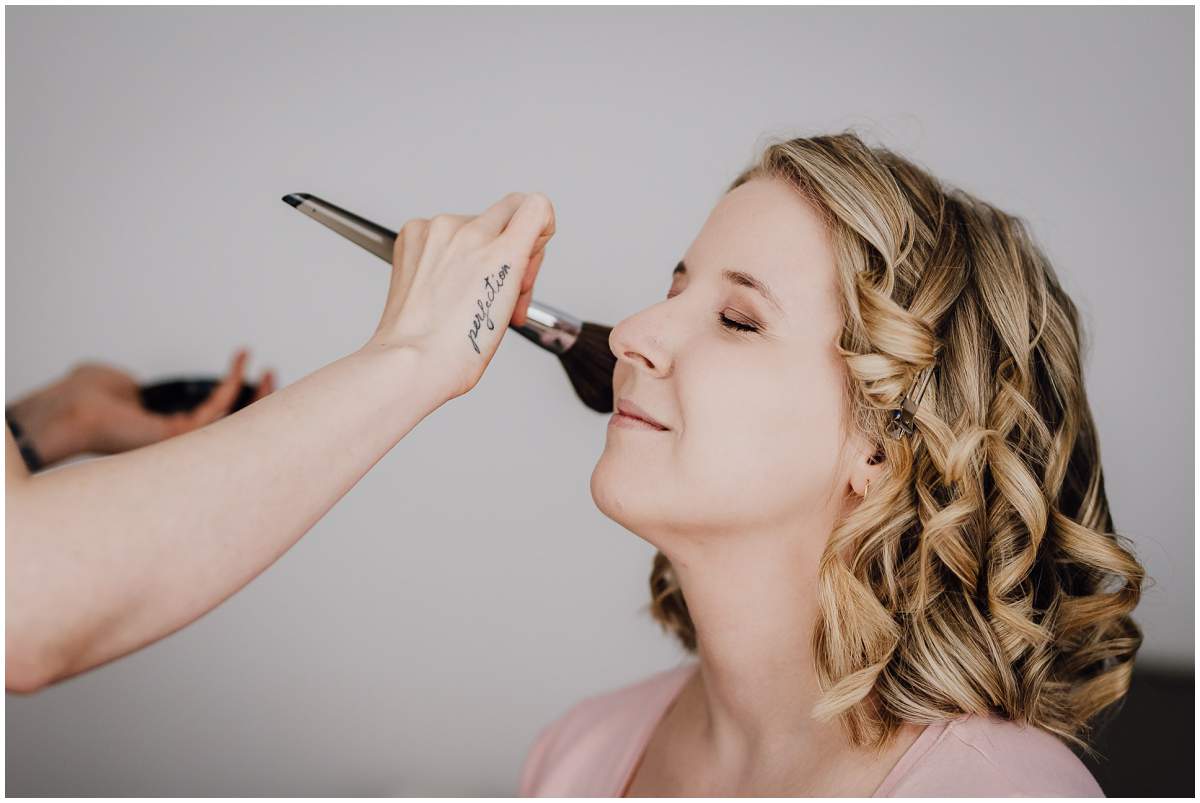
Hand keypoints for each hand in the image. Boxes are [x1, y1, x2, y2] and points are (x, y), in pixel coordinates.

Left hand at [7, 350, 274, 464]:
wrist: (67, 409)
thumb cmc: (83, 398)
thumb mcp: (121, 384)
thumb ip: (139, 389)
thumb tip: (146, 389)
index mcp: (164, 434)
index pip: (210, 423)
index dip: (234, 402)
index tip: (246, 379)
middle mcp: (176, 445)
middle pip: (231, 430)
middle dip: (258, 407)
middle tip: (273, 379)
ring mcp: (179, 444)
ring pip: (234, 426)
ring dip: (257, 397)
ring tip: (270, 371)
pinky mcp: (178, 436)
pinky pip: (218, 410)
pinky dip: (233, 383)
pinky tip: (240, 362)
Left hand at [365, 191, 555, 401]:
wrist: (412, 359)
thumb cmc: (458, 348)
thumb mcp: (511, 302)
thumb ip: (523, 257)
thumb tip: (525, 238)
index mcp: (502, 254)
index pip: (536, 206)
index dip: (538, 231)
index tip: (528, 251)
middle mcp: (469, 233)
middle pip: (508, 214)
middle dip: (509, 246)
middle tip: (498, 283)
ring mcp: (438, 230)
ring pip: (474, 223)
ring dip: (475, 249)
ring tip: (467, 290)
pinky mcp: (414, 233)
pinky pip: (442, 228)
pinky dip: (446, 250)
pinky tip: (444, 281)